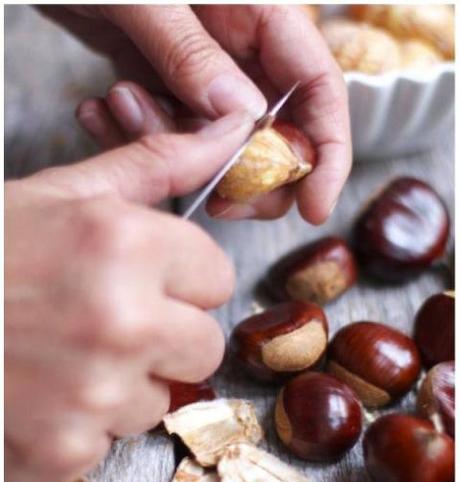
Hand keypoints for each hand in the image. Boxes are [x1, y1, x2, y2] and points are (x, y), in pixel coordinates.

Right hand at [5, 112, 251, 481]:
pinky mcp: (63, 450)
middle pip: (204, 347)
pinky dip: (80, 425)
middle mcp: (123, 323)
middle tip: (110, 320)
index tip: (148, 278)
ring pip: (159, 400)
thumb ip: (157, 165)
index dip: (183, 279)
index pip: (218, 280)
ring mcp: (94, 396)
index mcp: (127, 246)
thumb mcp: (64, 193)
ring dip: (123, 384)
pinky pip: (110, 441)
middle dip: (167, 336)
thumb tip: (232, 131)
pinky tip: (38, 394)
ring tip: (64, 357)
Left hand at [39, 5, 350, 222]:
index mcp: (258, 10)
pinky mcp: (165, 87)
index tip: (315, 204)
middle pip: (279, 131)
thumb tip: (244, 117)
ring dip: (171, 147)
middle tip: (217, 195)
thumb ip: (192, 53)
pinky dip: (141, 137)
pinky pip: (172, 135)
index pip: (318, 86)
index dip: (327, 150)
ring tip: (122, 103)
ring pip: (217, 144)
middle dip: (249, 174)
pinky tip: (103, 109)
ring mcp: (201, 72)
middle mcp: (238, 48)